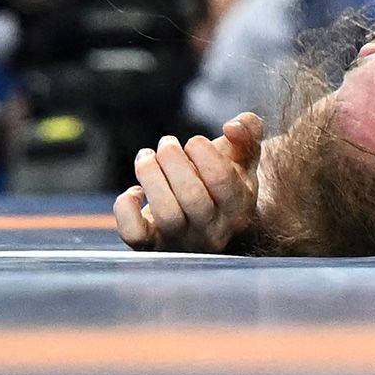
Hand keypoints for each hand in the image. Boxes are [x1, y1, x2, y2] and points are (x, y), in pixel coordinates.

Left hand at [116, 116, 264, 252]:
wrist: (207, 223)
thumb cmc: (225, 182)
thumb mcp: (243, 156)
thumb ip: (248, 131)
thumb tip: (231, 127)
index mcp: (239, 209)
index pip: (222, 180)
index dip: (203, 152)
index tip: (194, 142)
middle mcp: (213, 232)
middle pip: (192, 196)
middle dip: (173, 160)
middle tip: (166, 143)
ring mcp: (181, 242)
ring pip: (166, 213)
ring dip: (150, 176)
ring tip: (146, 157)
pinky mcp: (151, 247)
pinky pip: (135, 234)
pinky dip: (126, 208)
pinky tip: (134, 192)